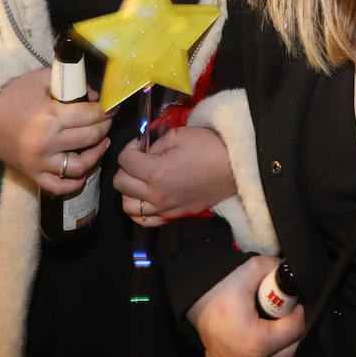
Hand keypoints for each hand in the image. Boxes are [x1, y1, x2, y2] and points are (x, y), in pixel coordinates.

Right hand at [0, 67, 111, 193]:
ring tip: (101, 142)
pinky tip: (84, 169)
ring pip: (81, 165)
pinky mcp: (32, 175)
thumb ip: (70, 85)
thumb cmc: (8, 93)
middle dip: (105, 126)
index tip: (112, 106)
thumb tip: (95, 96)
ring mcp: (40, 162)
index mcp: (50, 116)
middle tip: (107, 119)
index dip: (106, 110)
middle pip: (91, 137)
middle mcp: (48, 143)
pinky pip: (60, 186)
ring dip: (97, 154)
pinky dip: (76, 181)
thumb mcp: (39, 80)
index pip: (91, 115)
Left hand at [115, 126, 236, 225]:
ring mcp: (164, 208)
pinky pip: (144, 221)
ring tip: (141, 180)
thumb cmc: (209, 147)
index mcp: (156, 172)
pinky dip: (139, 210)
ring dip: (129, 190)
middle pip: (120, 183)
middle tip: (140, 160)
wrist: (235, 168)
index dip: (130, 148)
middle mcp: (156, 194)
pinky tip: (147, 198)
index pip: (124, 160)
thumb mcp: (178, 135)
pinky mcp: (174, 216)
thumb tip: (143, 152)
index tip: (141, 145)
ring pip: (127, 205)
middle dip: (127, 168)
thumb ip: (154, 144)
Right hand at [189, 257, 305, 356]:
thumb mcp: (249, 270)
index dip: (297, 312)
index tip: (292, 302)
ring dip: (286, 349)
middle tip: (287, 313)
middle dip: (294, 330)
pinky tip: (268, 345)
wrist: (192, 305)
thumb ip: (275, 268)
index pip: (295, 330)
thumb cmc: (218, 291)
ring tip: (279, 328)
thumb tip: (291, 272)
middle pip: (292, 350)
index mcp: (257, 341)